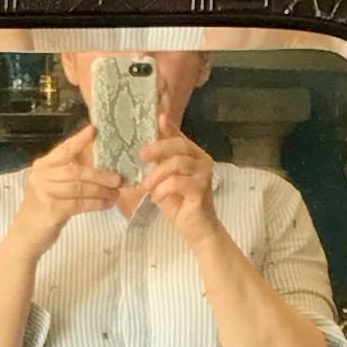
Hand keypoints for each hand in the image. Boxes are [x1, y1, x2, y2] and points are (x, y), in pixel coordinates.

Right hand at [10, 123, 115, 254]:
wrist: (26, 237)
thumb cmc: (43, 210)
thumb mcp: (52, 187)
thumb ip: (69, 174)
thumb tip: (99, 164)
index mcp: (43, 166)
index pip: (64, 150)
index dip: (79, 140)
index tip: (94, 130)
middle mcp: (42, 176)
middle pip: (75, 171)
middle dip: (99, 174)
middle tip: (118, 178)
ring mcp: (45, 193)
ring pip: (79, 187)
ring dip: (101, 190)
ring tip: (116, 193)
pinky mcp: (52, 210)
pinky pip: (79, 204)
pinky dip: (96, 203)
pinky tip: (107, 204)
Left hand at [137, 126, 221, 250]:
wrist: (196, 230)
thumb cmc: (179, 204)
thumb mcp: (164, 179)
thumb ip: (159, 160)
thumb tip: (145, 143)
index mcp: (194, 155)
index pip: (179, 136)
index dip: (168, 125)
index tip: (157, 115)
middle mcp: (203, 161)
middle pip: (179, 145)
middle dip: (158, 148)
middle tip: (141, 156)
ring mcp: (205, 175)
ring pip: (177, 163)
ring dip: (157, 174)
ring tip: (146, 187)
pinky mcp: (202, 190)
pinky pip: (178, 182)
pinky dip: (163, 189)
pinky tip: (157, 198)